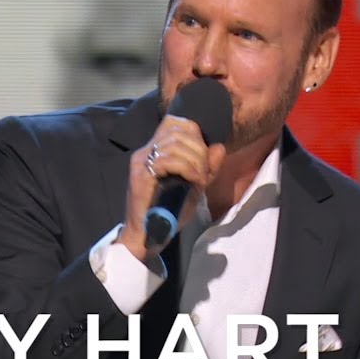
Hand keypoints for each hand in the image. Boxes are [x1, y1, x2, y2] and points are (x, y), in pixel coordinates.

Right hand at [116, 116, 225, 260]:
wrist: (148, 236)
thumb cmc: (169, 212)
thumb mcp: (194, 186)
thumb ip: (208, 167)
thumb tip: (219, 147)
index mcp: (155, 150)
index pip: (173, 122)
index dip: (194, 132)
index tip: (204, 155)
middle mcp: (145, 151)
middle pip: (178, 131)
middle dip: (199, 149)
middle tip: (205, 171)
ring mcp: (141, 162)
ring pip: (175, 144)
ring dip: (195, 160)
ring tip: (200, 177)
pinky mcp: (140, 175)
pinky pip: (168, 160)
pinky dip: (188, 169)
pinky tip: (194, 181)